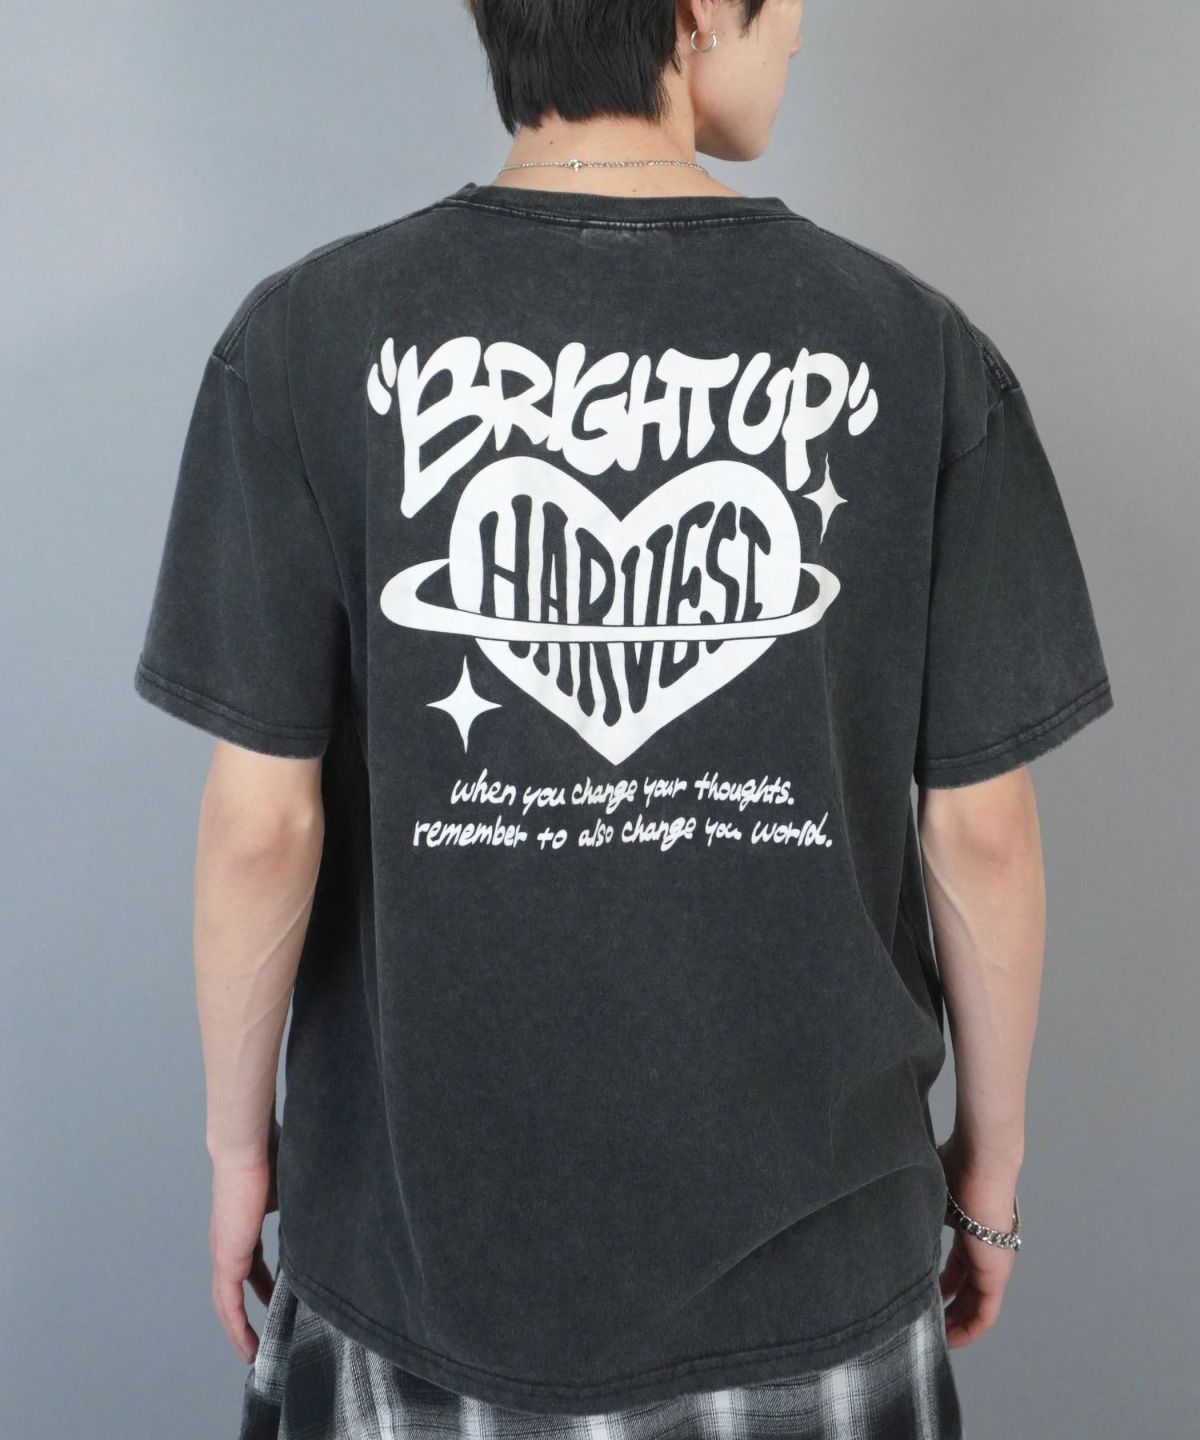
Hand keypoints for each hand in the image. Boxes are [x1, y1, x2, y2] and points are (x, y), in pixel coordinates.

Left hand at [209, 1113, 279, 1364]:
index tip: (278, 1300)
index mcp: (243, 1226)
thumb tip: (325, 1218)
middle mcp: (229, 1243)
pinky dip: (236, 1326)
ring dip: (239, 1329)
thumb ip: (301, 1211)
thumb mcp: (292, 1192)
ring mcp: (225, 1251)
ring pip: (228, 1302)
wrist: (247, 1147)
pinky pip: (229, 1302)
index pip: (252, 1265)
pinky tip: (247, 1345)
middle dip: (248, 1315)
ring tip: (254, 1353)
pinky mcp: (227, 1257)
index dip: (264, 1286)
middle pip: (236, 1289)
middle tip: (264, 1339)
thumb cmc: (271, 1156)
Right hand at [936, 1132, 1019, 1348]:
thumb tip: (884, 1218)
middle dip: (945, 1311)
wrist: (980, 1160)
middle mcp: (983, 1251)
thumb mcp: (928, 1197)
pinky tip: (951, 1338)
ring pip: (976, 1306)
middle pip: (966, 1291)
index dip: (939, 1287)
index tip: (919, 1299)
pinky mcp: (996, 1273)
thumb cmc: (954, 1167)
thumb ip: (916, 1214)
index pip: (955, 1269)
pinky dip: (970, 1328)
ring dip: (957, 1324)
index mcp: (968, 1232)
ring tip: (934, 1338)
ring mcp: (992, 1263)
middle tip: (923, 1326)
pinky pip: (985, 1313)